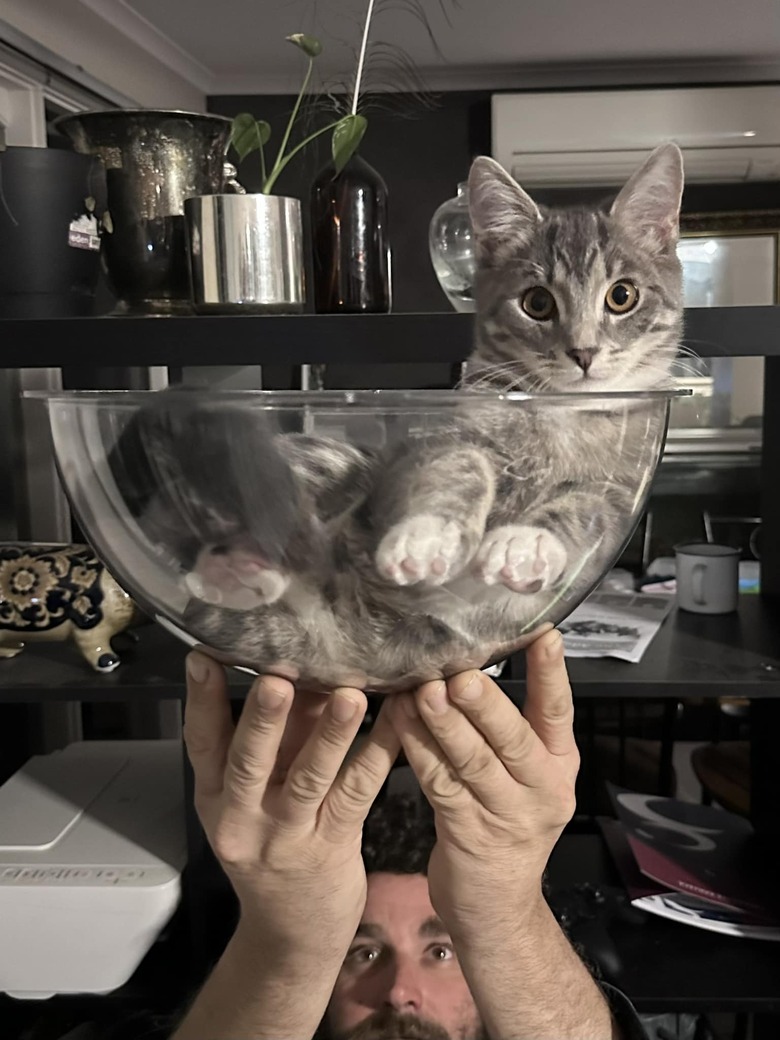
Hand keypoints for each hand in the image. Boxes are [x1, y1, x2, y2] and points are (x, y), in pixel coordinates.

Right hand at [183, 652, 400, 958]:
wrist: (293, 932)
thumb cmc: (275, 845)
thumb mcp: (257, 796)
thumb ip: (277, 738)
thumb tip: (304, 669)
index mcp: (217, 797)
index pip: (202, 745)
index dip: (202, 701)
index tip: (204, 657)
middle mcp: (244, 817)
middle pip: (248, 763)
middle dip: (263, 719)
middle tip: (277, 679)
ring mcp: (288, 835)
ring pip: (309, 779)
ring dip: (330, 735)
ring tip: (349, 697)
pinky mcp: (332, 846)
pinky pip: (357, 795)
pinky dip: (377, 756)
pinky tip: (396, 726)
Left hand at [389, 628, 578, 933]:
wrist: (497, 908)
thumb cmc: (504, 825)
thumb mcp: (523, 778)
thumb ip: (506, 732)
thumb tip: (467, 667)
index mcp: (559, 765)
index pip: (559, 712)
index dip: (551, 674)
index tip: (545, 635)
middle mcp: (541, 788)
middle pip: (513, 739)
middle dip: (485, 705)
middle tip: (460, 674)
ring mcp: (508, 816)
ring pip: (473, 762)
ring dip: (444, 724)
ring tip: (422, 691)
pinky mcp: (469, 835)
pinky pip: (440, 785)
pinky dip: (419, 751)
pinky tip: (401, 724)